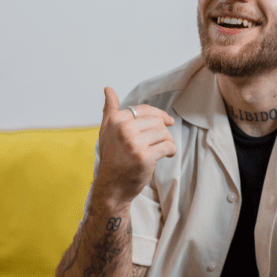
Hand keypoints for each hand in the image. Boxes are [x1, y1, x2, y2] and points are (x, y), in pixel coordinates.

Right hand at [93, 87, 175, 206]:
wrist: (112, 187)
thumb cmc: (112, 159)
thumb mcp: (106, 131)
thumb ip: (109, 110)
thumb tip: (108, 89)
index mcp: (115, 120)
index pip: (145, 110)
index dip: (159, 115)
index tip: (167, 122)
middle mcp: (123, 129)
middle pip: (157, 121)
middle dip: (163, 131)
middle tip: (161, 142)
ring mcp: (133, 143)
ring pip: (164, 133)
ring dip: (167, 141)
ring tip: (162, 149)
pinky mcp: (144, 157)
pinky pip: (168, 146)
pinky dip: (170, 151)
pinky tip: (165, 156)